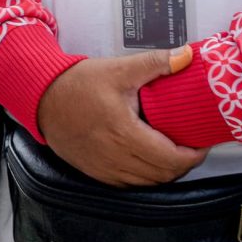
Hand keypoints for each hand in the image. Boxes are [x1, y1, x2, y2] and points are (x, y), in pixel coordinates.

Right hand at [35, 47, 207, 187]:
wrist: (41, 98)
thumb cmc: (76, 84)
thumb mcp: (118, 69)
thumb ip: (155, 63)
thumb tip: (186, 56)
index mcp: (125, 133)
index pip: (171, 159)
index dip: (193, 156)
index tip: (201, 144)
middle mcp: (116, 156)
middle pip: (164, 174)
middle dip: (183, 164)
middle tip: (191, 147)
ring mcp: (105, 168)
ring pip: (148, 183)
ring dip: (165, 172)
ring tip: (172, 153)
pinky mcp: (96, 172)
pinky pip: (130, 184)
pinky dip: (144, 177)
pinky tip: (146, 161)